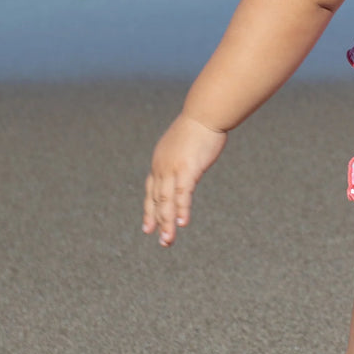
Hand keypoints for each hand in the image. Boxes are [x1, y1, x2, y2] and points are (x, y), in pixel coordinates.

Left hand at [143, 113, 227, 246]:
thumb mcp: (187, 141)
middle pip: (157, 200)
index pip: (151, 190)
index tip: (148, 227)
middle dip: (158, 222)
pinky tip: (182, 223)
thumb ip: (184, 154)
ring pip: (167, 201)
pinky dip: (181, 209)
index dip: (149, 210)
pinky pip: (182, 194)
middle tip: (162, 241)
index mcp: (160, 161)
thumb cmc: (201, 123)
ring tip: (168, 241)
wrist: (206, 113)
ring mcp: (173, 169)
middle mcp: (162, 167)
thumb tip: (190, 156)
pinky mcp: (187, 169)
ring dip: (167, 222)